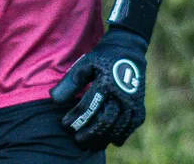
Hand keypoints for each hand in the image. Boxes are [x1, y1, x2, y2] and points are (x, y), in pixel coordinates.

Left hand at [49, 28, 147, 150]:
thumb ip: (70, 82)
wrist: (128, 49)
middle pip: (105, 121)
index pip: (89, 106)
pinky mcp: (139, 106)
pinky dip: (121, 135)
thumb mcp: (84, 64)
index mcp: (106, 82)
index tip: (65, 125)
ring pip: (118, 127)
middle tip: (77, 139)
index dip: (75, 118)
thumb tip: (54, 100)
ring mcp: (133, 102)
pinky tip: (110, 140)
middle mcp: (121, 94)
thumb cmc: (102, 57)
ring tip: (90, 143)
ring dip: (103, 138)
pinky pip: (131, 126)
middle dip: (89, 133)